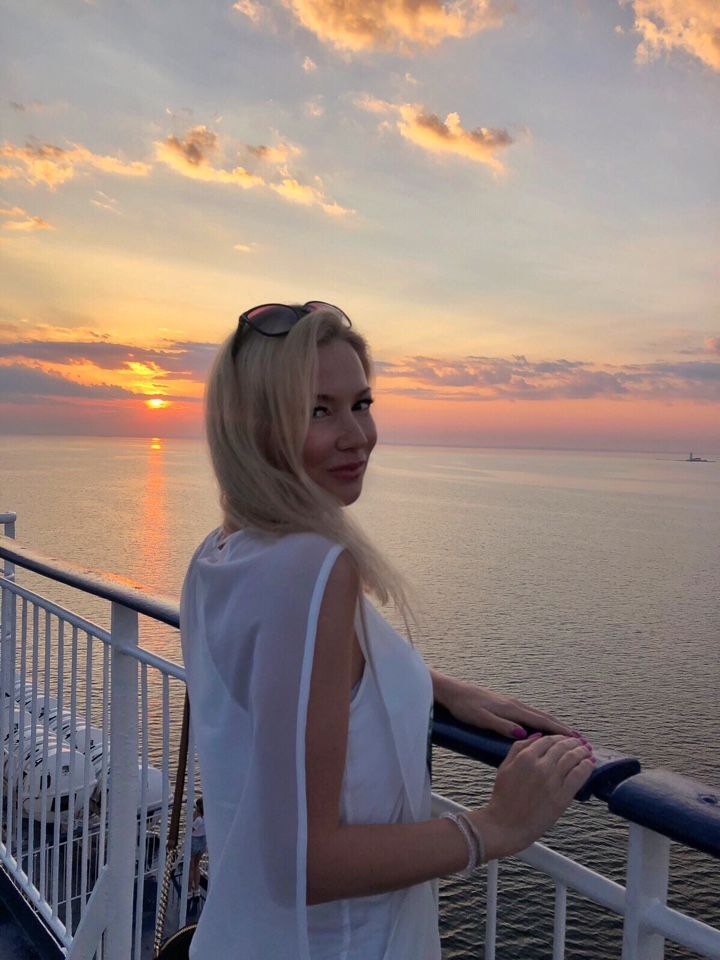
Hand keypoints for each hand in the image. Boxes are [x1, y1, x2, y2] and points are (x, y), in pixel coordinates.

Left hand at [442, 679, 574, 739]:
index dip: (559, 731)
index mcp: (511, 709)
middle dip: (562, 728)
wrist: (452, 692)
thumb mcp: (480, 719)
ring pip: (537, 715)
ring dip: (553, 725)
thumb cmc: (464, 707)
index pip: (541, 722)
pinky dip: (542, 721)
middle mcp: (514, 705)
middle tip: (580, 739)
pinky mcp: (505, 706)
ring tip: (567, 735)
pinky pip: (530, 715)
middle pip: (544, 717)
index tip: (576, 740)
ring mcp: (510, 704)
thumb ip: (501, 726)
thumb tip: (523, 734)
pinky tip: (542, 728)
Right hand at [471, 734, 593, 859]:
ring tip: (587, 750)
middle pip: (562, 747)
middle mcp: (540, 767)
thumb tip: (537, 735)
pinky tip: (590, 763)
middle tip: (579, 742)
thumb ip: (518, 748)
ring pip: (572, 759)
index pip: (547, 740)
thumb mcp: (505, 767)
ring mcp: (552, 782)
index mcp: (525, 758)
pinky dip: (586, 767)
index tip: (564, 738)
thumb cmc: (504, 798)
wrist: (506, 825)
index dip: (558, 737)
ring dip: (582, 751)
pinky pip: (578, 776)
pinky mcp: (562, 797)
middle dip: (572, 742)